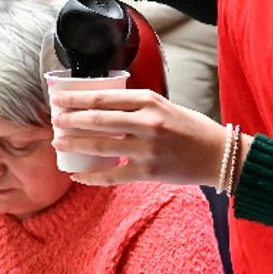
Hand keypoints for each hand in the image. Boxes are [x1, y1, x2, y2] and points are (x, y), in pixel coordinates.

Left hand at [50, 86, 239, 187]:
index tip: (59, 98)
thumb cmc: (191, 128)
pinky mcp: (148, 171)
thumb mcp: (164, 106)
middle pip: (97, 119)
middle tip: (53, 119)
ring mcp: (146, 148)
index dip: (77, 98)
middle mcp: (146, 122)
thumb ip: (137, 105)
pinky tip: (77, 175)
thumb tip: (101, 106)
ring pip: (100, 145)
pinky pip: (112, 174)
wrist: (219, 155)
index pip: (104, 97)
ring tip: (58, 142)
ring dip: (75, 144)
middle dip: (70, 119)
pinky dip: (92, 176)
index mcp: (149, 101)